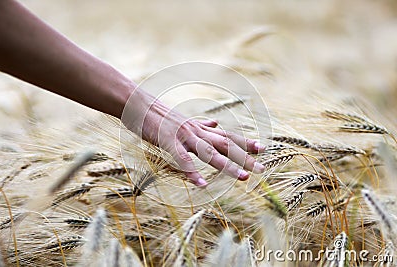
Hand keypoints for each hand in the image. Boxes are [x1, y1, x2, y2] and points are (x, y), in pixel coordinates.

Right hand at [122, 89, 265, 186]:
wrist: (136, 102)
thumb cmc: (158, 114)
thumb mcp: (184, 119)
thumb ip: (201, 124)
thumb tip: (215, 123)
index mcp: (199, 128)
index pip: (226, 135)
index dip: (245, 142)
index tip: (263, 148)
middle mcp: (195, 131)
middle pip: (224, 145)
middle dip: (244, 157)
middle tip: (262, 168)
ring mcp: (182, 136)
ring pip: (208, 152)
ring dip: (226, 165)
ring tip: (242, 177)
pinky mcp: (167, 141)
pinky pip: (182, 159)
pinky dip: (192, 172)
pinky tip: (202, 184)